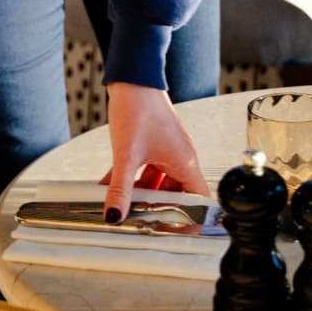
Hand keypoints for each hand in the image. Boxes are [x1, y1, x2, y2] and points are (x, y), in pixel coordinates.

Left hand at [101, 82, 209, 223]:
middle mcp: (181, 157)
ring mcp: (168, 149)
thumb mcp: (127, 154)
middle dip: (159, 209)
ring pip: (159, 183)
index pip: (199, 201)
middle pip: (177, 195)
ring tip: (123, 206)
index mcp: (186, 162)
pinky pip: (148, 169)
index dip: (191, 220)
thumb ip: (120, 188)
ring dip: (142, 195)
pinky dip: (133, 179)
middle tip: (143, 223)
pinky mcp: (155, 142)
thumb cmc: (139, 107)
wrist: (133, 77)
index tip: (175, 233)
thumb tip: (114, 216)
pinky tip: (112, 186)